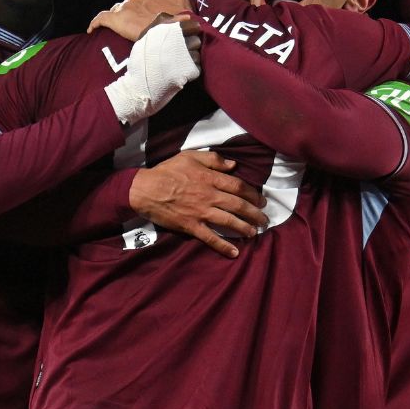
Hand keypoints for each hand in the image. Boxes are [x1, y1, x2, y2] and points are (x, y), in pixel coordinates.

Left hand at [91, 0, 192, 40]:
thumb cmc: (183, 24)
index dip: (146, 8)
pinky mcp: (116, 18)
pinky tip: (91, 30)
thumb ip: (184, 7)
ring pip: (117, 10)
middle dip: (133, 13)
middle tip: (138, 27)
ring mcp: (127, 6)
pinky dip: (95, 24)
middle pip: (131, 4)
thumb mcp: (188, 10)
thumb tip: (188, 12)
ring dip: (120, 19)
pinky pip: (101, 18)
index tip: (149, 17)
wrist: (173, 33)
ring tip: (121, 31)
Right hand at [102, 21, 200, 123]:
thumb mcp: (147, 35)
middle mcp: (177, 41)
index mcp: (167, 30)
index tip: (183, 37)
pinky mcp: (189, 71)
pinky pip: (198, 66)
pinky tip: (180, 72)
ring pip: (198, 53)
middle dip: (190, 45)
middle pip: (197, 39)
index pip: (192, 25)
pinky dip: (192, 69)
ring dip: (191, 57)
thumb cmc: (142, 59)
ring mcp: (184, 56)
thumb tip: (186, 16)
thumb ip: (164, 21)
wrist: (139, 86)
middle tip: (178, 52)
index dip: (190, 30)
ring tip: (178, 63)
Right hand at [129, 151, 269, 258]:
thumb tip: (233, 165)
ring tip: (254, 233)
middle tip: (264, 219)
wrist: (145, 189)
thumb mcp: (190, 156)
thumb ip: (213, 159)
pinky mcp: (191, 226)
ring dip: (245, 228)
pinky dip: (223, 246)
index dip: (253, 194)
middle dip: (254, 213)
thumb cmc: (167, 171)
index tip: (261, 200)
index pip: (238, 186)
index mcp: (210, 179)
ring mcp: (201, 212)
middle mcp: (209, 196)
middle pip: (238, 205)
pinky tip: (235, 252)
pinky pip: (210, 238)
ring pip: (229, 221)